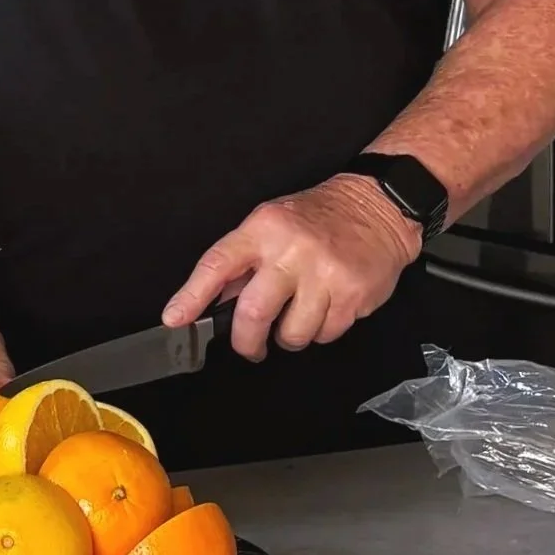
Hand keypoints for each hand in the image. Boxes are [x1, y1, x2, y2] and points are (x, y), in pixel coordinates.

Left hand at [162, 174, 422, 360]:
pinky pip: (325, 335)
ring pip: (292, 334)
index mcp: (263, 229)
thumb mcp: (271, 223)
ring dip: (289, 336)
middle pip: (253, 314)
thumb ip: (243, 262)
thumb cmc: (318, 217)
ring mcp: (325, 275)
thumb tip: (212, 301)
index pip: (217, 265)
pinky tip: (325, 308)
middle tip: (249, 347)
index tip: (174, 319)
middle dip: (246, 342)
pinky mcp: (353, 296)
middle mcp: (292, 252)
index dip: (192, 296)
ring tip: (297, 316)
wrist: (379, 207)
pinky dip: (321, 331)